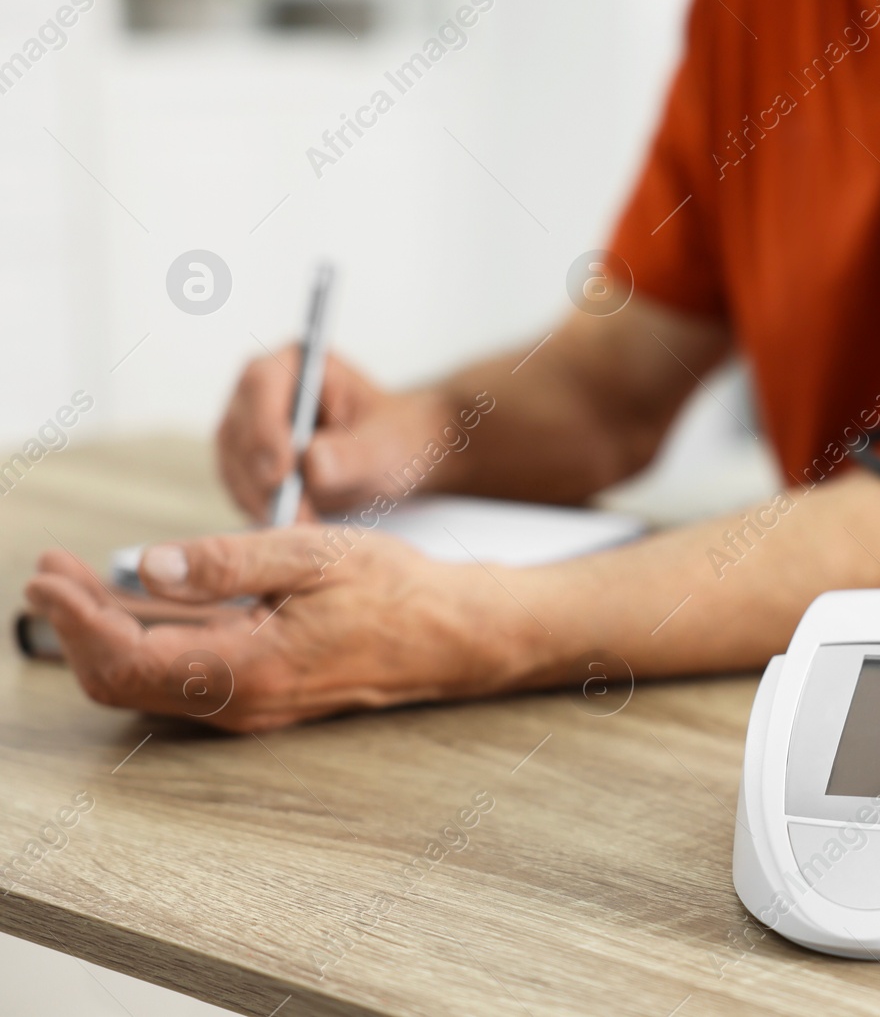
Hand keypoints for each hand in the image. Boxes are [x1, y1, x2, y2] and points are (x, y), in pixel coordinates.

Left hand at [24, 529, 540, 731]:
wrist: (453, 635)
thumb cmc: (395, 591)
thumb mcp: (312, 555)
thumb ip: (225, 562)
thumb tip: (147, 566)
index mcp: (250, 668)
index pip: (128, 659)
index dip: (76, 621)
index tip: (46, 576)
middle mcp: (242, 702)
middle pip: (124, 680)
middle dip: (76, 627)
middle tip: (48, 573)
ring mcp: (250, 704)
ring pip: (149, 679)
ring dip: (107, 631)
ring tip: (75, 578)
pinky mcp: (261, 693)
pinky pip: (184, 674)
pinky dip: (148, 637)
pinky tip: (140, 596)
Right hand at [216, 349, 457, 522]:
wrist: (392, 457)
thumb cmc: (394, 438)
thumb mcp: (386, 445)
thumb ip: (354, 453)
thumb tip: (312, 464)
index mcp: (298, 362)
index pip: (262, 384)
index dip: (265, 429)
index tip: (282, 474)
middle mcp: (261, 389)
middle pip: (239, 429)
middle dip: (264, 477)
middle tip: (296, 516)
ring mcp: (246, 426)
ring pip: (232, 464)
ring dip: (263, 501)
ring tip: (306, 525)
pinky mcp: (242, 462)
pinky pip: (239, 489)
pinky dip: (263, 511)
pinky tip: (297, 524)